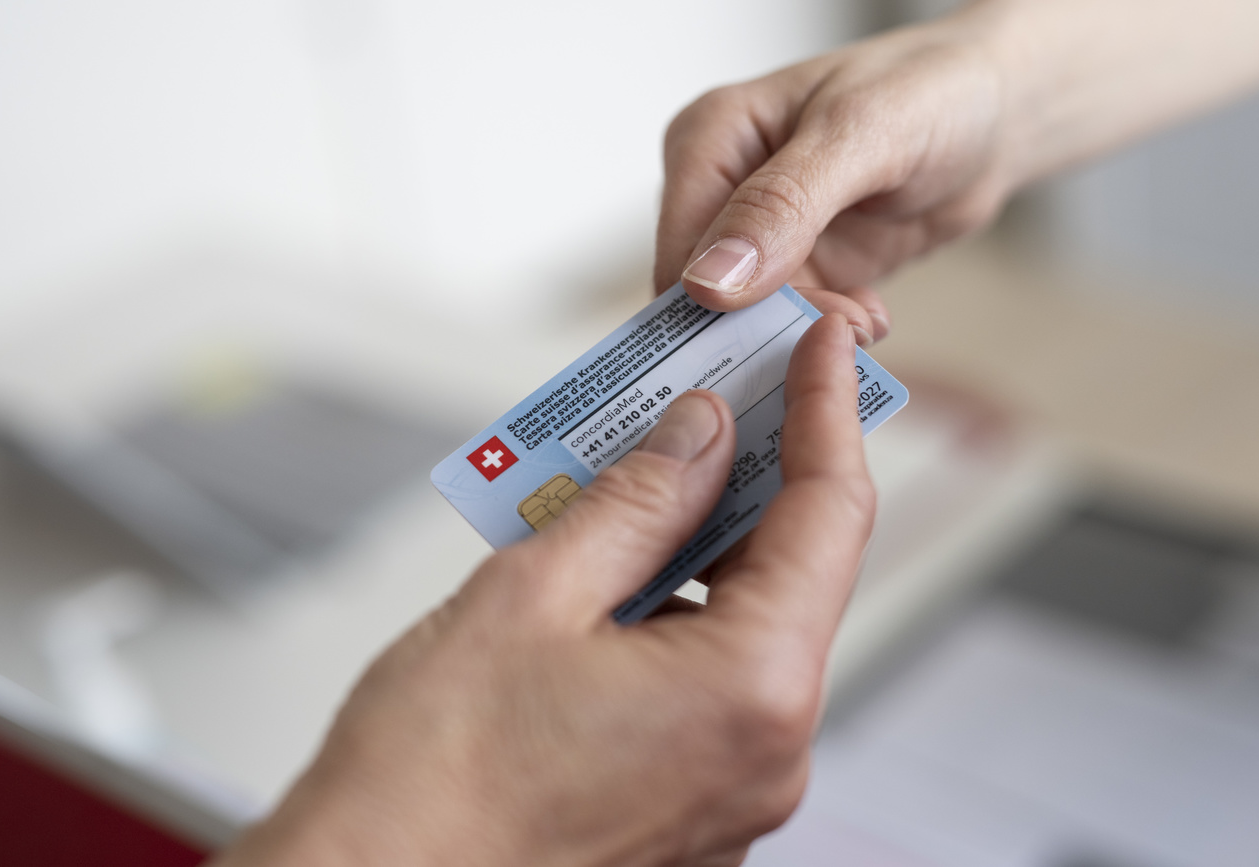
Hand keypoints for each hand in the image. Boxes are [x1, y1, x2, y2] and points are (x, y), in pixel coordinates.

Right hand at [212, 314, 874, 866]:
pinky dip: (679, 615)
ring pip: (746, 627)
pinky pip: (710, 683)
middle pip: (791, 572)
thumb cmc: (430, 775)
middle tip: (715, 391)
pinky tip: (618, 570)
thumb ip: (636, 501)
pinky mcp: (691, 810)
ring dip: (703, 545)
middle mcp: (767, 753)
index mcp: (750, 691)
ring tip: (641, 473)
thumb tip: (702, 431)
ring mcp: (733, 793)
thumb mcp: (532, 594)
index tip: (820, 345)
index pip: (828, 516)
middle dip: (753, 474)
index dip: (827, 414)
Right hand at [655, 7, 1013, 333]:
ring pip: (752, 321)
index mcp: (709, 142)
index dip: (711, 307)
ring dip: (806, 335)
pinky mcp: (801, 270)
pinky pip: (793, 325)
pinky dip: (831, 333)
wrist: (999, 115)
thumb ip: (781, 205)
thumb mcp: (858, 136)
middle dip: (766, 327)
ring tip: (863, 321)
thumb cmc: (932, 92)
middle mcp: (723, 193)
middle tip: (836, 329)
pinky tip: (870, 317)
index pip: (676, 248)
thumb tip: (709, 281)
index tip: (773, 332)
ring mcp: (760, 238)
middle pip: (706, 296)